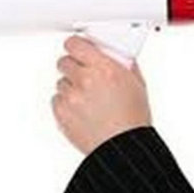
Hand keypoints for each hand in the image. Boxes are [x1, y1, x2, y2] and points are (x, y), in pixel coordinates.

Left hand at [51, 35, 151, 154]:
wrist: (123, 148)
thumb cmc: (132, 120)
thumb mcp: (137, 84)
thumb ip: (124, 64)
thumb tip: (117, 54)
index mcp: (104, 68)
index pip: (76, 43)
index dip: (76, 45)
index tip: (78, 48)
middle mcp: (85, 79)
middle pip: (64, 61)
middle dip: (74, 67)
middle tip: (85, 76)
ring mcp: (71, 96)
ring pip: (61, 82)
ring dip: (71, 87)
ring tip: (88, 100)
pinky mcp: (61, 112)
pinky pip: (56, 100)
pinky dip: (65, 104)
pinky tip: (81, 111)